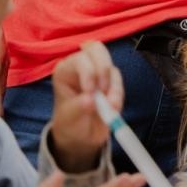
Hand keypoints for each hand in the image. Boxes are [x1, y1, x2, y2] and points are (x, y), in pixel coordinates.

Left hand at [50, 41, 120, 171]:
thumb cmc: (70, 124)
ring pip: (112, 67)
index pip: (80, 59)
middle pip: (97, 50)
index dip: (89, 72)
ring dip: (114, 88)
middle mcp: (82, 66)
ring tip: (108, 107)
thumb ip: (78, 108)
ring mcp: (98, 72)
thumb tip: (90, 100)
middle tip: (104, 90)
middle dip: (104, 69)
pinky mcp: (111, 81)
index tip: (90, 92)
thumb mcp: (69, 118)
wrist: (81, 136)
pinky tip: (112, 108)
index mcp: (66, 71)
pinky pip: (120, 81)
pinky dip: (119, 94)